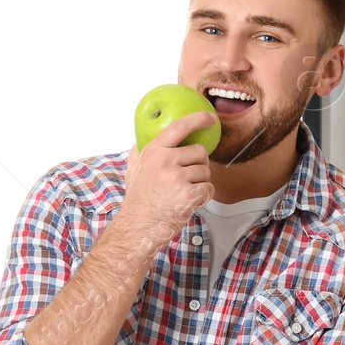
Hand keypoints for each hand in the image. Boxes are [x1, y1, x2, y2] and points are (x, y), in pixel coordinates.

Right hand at [119, 111, 214, 247]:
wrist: (138, 227)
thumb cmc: (138, 201)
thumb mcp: (133, 171)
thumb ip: (139, 154)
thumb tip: (141, 139)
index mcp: (153, 151)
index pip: (179, 127)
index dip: (198, 119)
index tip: (210, 117)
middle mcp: (165, 161)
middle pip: (200, 152)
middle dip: (199, 164)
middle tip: (186, 178)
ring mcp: (177, 178)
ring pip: (206, 172)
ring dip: (200, 183)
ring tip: (182, 193)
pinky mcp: (189, 194)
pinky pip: (209, 188)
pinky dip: (204, 196)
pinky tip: (189, 202)